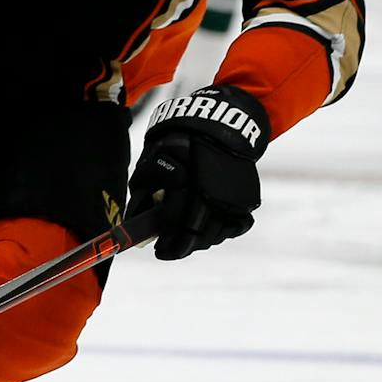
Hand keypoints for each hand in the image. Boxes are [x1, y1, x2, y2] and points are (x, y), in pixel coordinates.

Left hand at [127, 85, 269, 260]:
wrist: (216, 129)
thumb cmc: (176, 147)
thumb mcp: (151, 166)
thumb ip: (143, 196)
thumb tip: (133, 225)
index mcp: (187, 186)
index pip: (176, 225)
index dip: (167, 244)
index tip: (159, 252)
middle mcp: (213, 196)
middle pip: (198, 236)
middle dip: (182, 247)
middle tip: (170, 250)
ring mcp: (233, 200)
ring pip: (217, 234)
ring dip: (200, 241)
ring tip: (187, 239)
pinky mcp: (248, 200)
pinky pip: (235, 226)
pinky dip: (222, 231)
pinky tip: (208, 229)